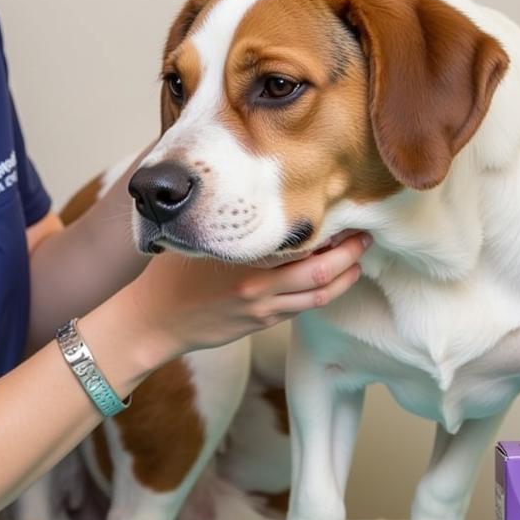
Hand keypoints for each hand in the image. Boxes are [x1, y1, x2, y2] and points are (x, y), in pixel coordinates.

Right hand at [131, 232, 370, 361]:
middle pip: (321, 268)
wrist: (154, 320)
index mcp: (241, 254)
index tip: (342, 209)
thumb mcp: (196, 238)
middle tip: (365, 234)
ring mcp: (262, 305)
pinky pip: (303, 307)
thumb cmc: (171, 274)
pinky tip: (332, 279)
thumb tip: (252, 197)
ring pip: (320, 292)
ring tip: (359, 257)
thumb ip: (226, 223)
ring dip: (345, 275)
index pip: (297, 238)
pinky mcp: (262, 322)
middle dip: (350, 251)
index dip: (327, 226)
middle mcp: (257, 281)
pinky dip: (324, 292)